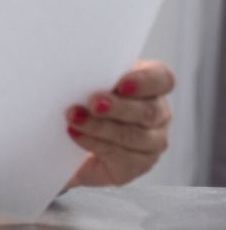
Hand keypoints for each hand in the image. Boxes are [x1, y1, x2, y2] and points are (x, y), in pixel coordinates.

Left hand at [65, 59, 173, 187]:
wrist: (66, 141)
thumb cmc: (81, 101)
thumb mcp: (87, 81)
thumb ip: (91, 73)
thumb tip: (70, 64)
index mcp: (151, 86)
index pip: (163, 78)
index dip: (145, 81)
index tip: (120, 83)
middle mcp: (158, 114)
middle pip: (149, 111)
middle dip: (118, 107)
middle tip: (92, 102)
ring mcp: (152, 142)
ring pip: (135, 136)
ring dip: (101, 127)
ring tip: (74, 119)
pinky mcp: (137, 165)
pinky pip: (123, 157)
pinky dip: (95, 144)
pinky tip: (76, 135)